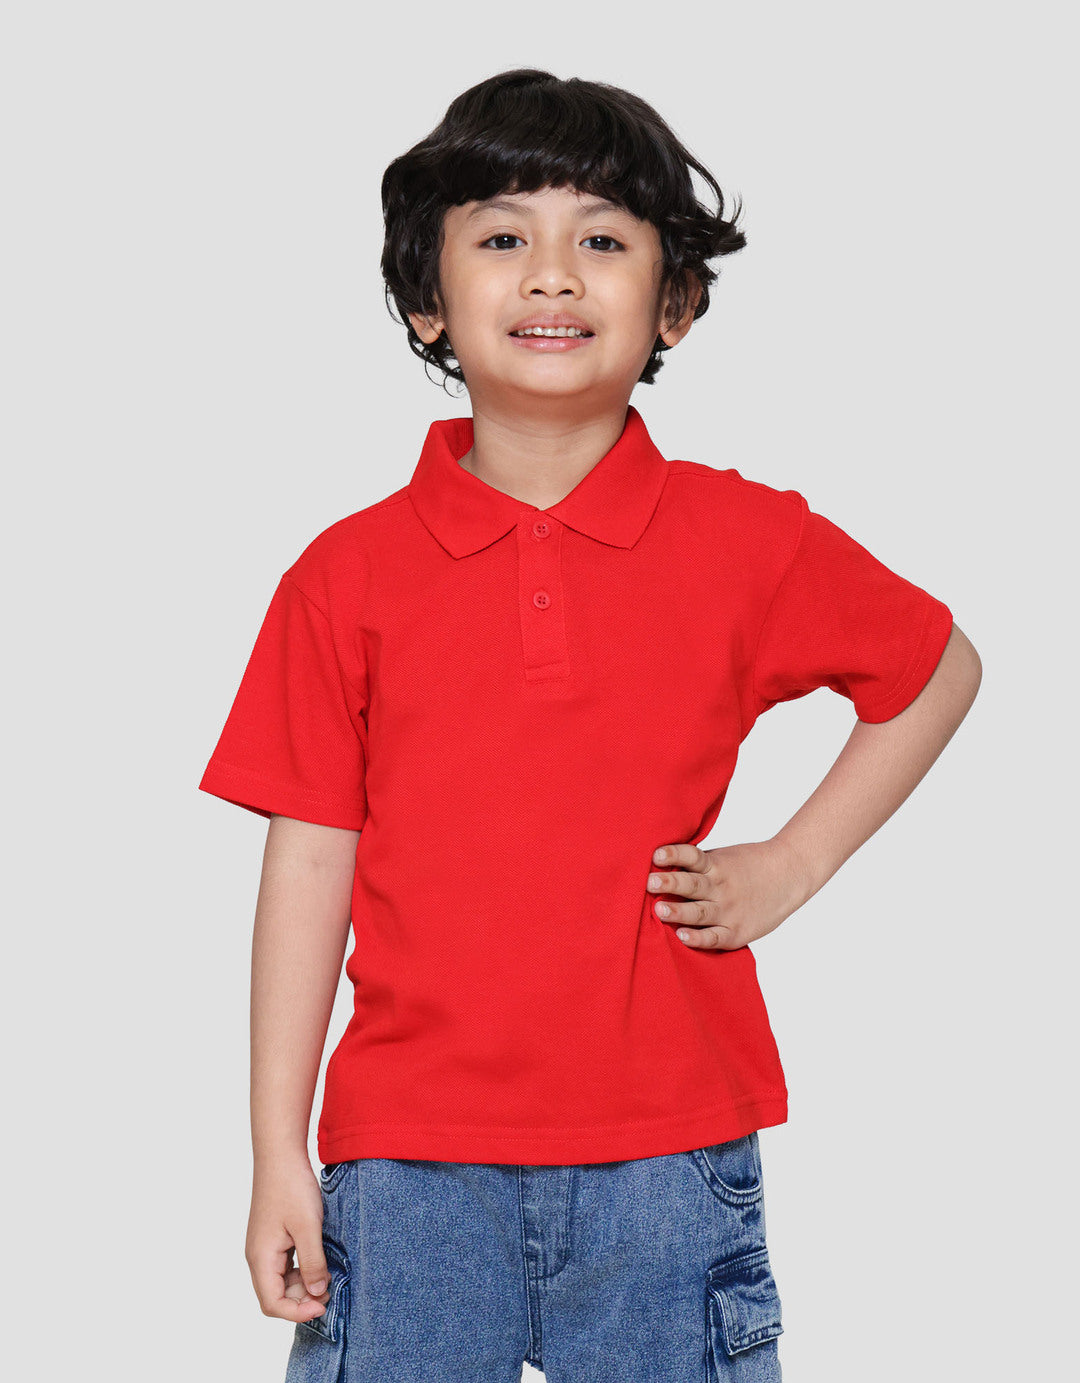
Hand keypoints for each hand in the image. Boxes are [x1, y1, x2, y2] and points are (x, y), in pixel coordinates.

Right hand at [246, 1157, 332, 1324]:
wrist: (281, 1155)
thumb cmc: (291, 1187)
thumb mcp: (308, 1227)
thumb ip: (313, 1262)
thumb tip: (317, 1293)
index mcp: (261, 1258)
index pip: (272, 1303)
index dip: (297, 1312)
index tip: (323, 1306)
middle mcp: (258, 1256)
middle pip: (275, 1296)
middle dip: (301, 1300)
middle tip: (329, 1291)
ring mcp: (264, 1247)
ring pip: (280, 1282)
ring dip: (302, 1286)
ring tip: (327, 1277)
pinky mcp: (273, 1238)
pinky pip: (284, 1266)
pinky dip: (301, 1271)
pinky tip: (319, 1262)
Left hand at [646, 837, 812, 948]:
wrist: (788, 874)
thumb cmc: (749, 865)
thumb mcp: (723, 857)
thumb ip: (698, 864)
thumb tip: (659, 864)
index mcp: (716, 865)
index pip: (692, 857)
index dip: (674, 854)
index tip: (656, 855)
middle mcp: (720, 887)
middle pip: (691, 885)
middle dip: (669, 884)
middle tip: (649, 883)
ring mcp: (727, 910)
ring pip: (698, 912)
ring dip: (678, 912)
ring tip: (659, 910)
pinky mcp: (735, 932)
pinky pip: (713, 937)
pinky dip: (698, 938)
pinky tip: (682, 936)